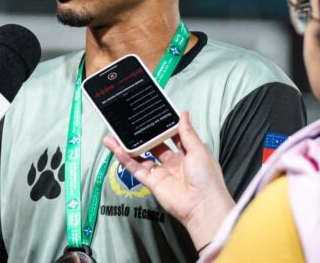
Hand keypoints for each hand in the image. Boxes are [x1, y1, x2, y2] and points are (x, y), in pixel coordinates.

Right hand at [103, 112, 233, 249]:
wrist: (203, 205)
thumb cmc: (207, 178)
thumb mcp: (198, 149)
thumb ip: (187, 132)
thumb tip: (184, 114)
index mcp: (187, 154)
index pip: (171, 136)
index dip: (161, 127)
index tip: (151, 115)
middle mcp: (173, 163)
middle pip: (153, 146)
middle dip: (140, 136)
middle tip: (128, 124)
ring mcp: (162, 173)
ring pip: (141, 157)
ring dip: (127, 147)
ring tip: (112, 136)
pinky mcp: (152, 183)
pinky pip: (137, 169)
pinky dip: (126, 160)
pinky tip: (117, 150)